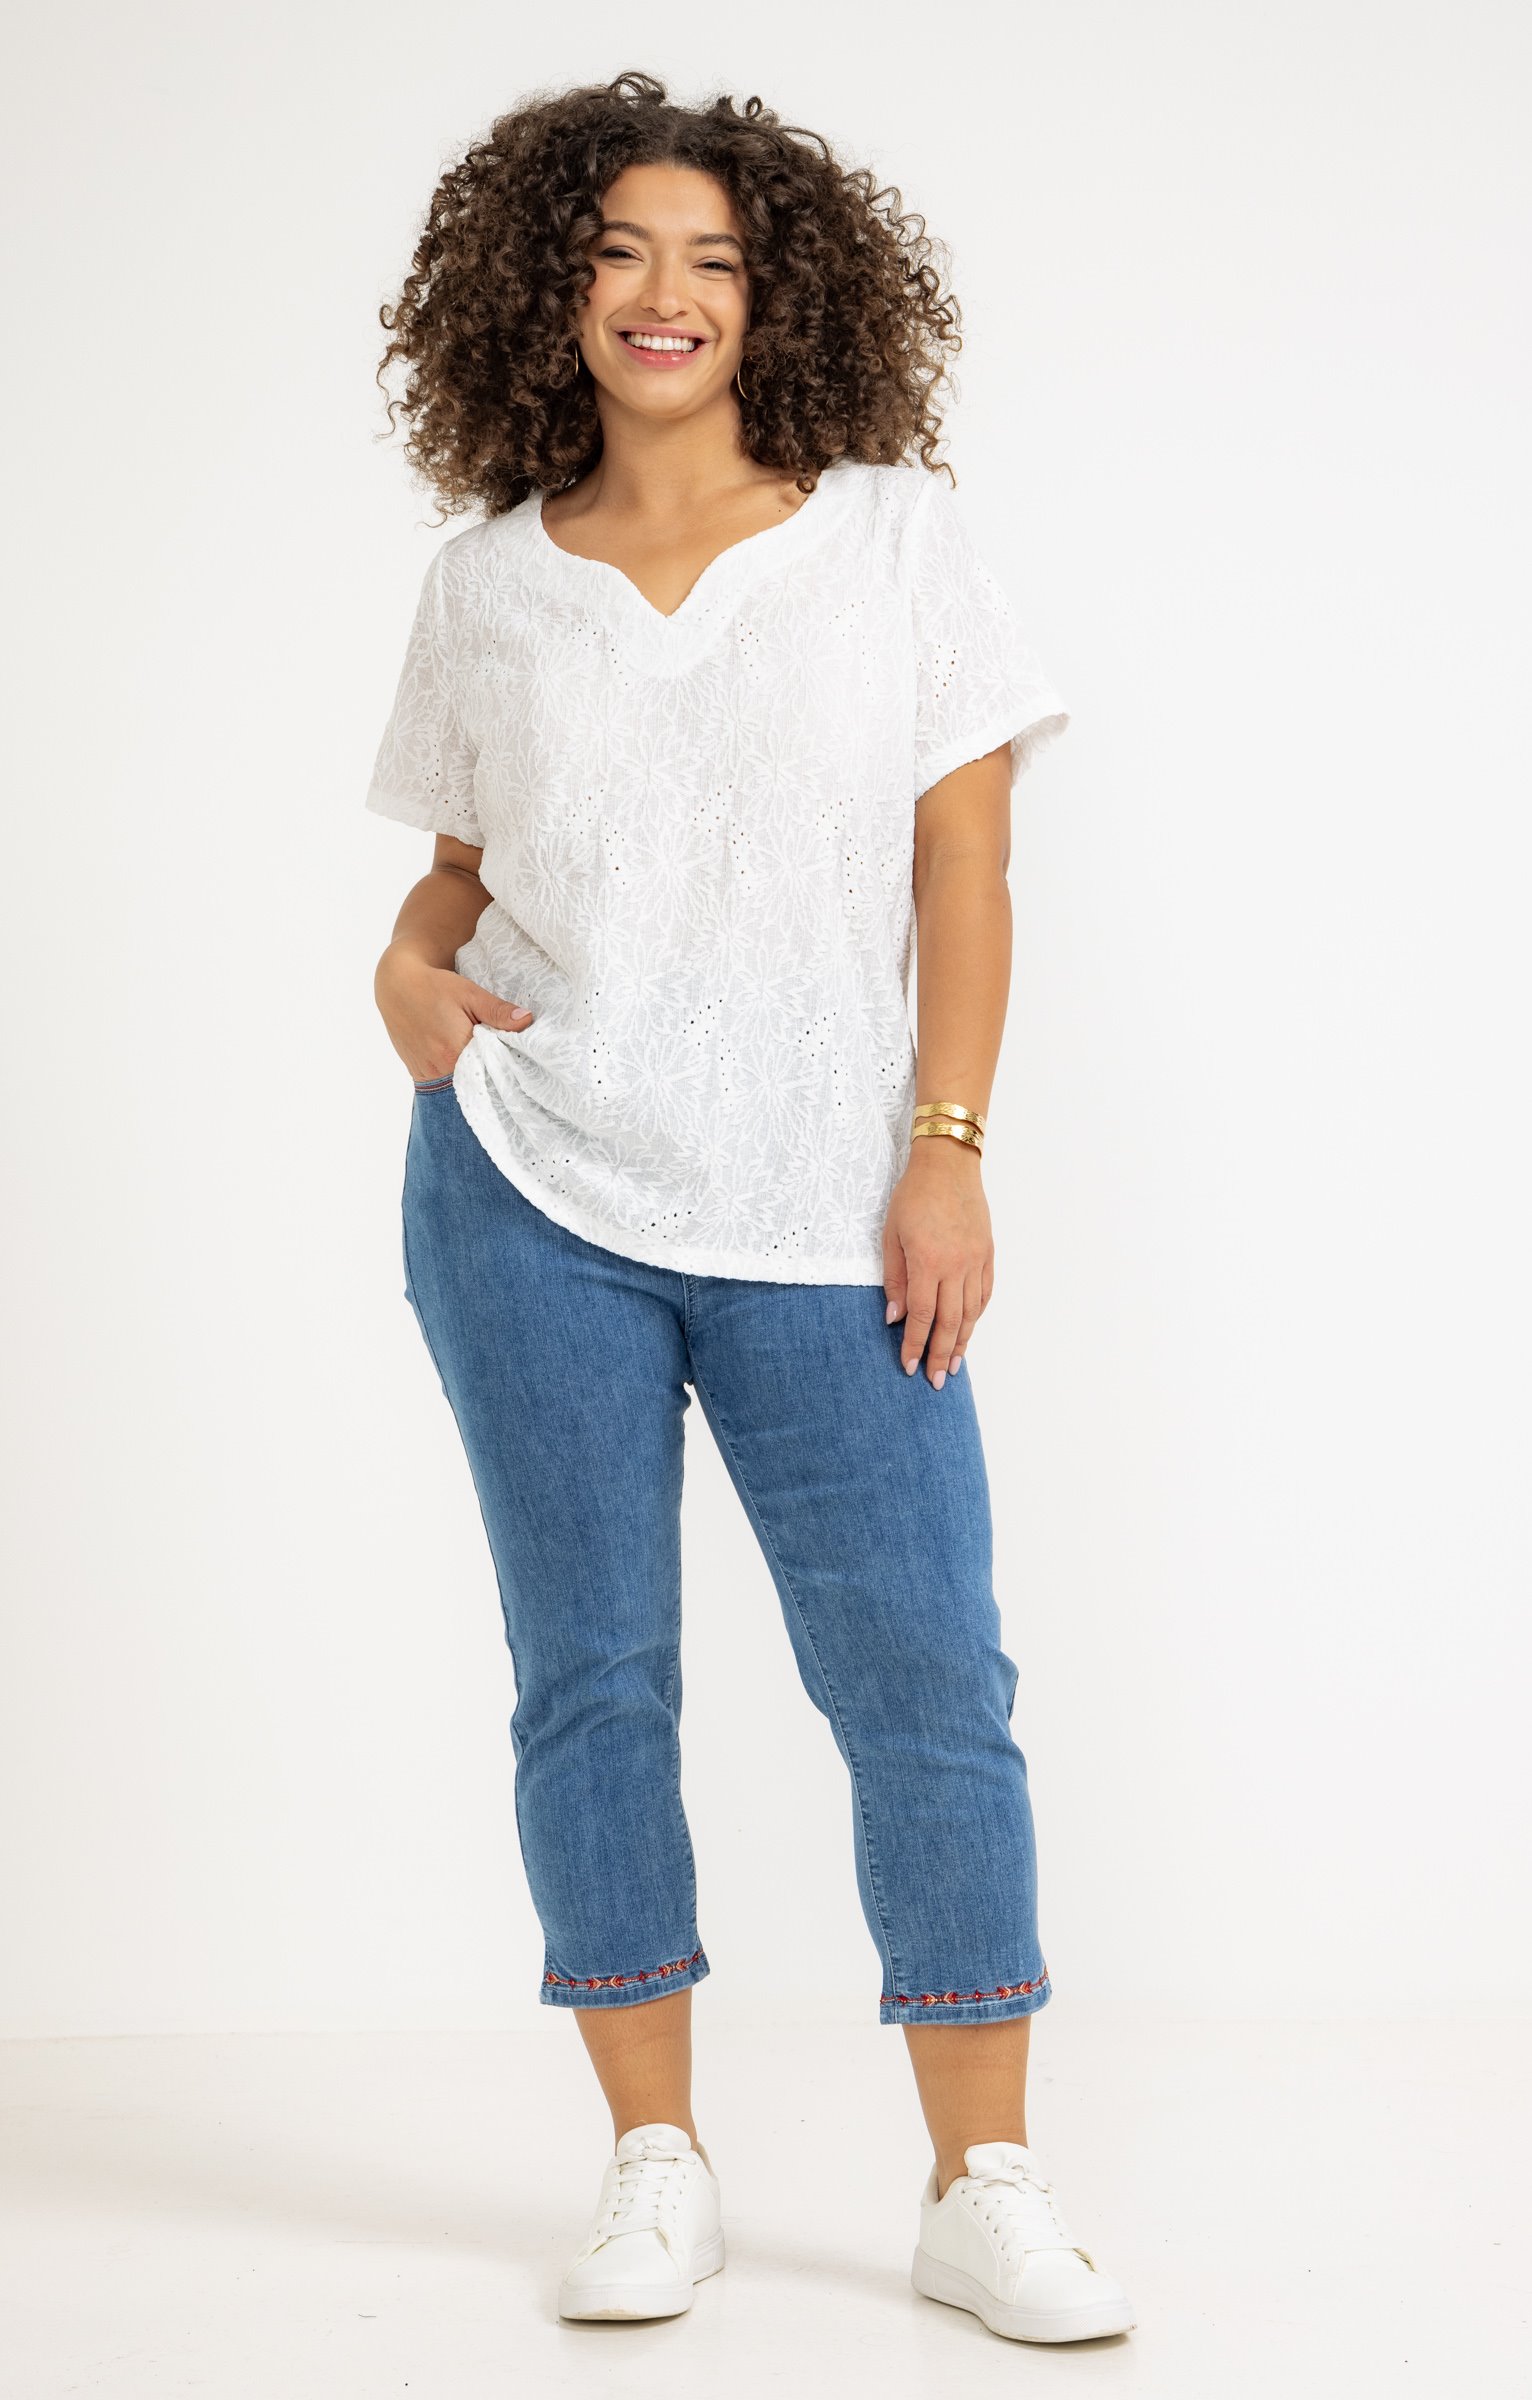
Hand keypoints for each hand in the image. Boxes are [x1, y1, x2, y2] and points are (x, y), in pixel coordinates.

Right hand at [374, 944, 533, 1082]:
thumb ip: (498, 1011)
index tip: (518, 1056)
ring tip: (485, 1059)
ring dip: (475, 1075)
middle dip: (493, 1071)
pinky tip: (464, 1062)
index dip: (507, 1063)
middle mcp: (441, 1069)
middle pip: (479, 1080)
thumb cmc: (434, 987)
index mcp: (457, 1051)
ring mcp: (428, 1075)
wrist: (396, 986)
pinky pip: (446, 1083)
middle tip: (504, 1056)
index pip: (494, 1069)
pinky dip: (458, 1076)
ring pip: (463, 1084)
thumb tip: (527, 1021)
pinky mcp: (419, 1074)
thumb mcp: (470, 994)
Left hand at [881, 1140, 993, 1387]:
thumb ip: (894, 1279)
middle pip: (951, 1323)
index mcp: (928, 1262)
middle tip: (936, 1381)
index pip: (922, 1316)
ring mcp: (976, 1260)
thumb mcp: (891, 1235)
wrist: (949, 1164)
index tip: (908, 1366)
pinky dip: (977, 1316)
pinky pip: (985, 1293)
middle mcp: (957, 1265)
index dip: (914, 1345)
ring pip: (971, 1312)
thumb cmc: (914, 1196)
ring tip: (954, 1365)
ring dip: (962, 1342)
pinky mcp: (987, 1253)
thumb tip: (894, 1317)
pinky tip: (969, 1329)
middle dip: (941, 1355)